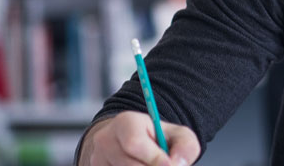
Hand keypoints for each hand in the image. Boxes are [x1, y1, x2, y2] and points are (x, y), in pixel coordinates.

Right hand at [79, 111, 200, 165]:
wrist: (134, 144)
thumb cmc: (158, 138)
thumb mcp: (178, 135)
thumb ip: (186, 146)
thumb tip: (177, 163)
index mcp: (126, 122)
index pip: (134, 143)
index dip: (154, 158)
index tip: (169, 164)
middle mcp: (106, 140)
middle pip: (129, 164)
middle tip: (164, 165)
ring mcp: (97, 158)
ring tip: (150, 162)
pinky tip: (140, 165)